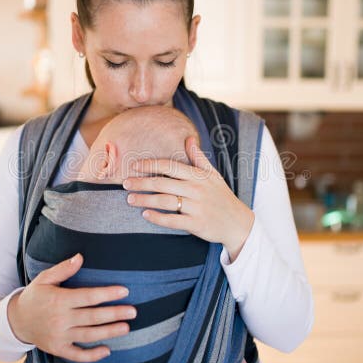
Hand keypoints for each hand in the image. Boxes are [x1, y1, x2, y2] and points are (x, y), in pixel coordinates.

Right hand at [7, 253, 136, 361]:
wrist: (16, 321)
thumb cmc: (35, 296)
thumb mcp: (45, 279)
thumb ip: (63, 269)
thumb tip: (80, 257)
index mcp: (59, 300)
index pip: (88, 296)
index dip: (107, 294)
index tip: (124, 291)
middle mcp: (60, 319)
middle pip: (92, 317)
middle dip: (114, 314)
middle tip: (133, 312)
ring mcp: (59, 336)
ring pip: (88, 335)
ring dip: (109, 332)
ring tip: (126, 328)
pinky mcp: (57, 349)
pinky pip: (77, 355)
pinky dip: (92, 355)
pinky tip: (107, 350)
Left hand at [123, 136, 254, 260]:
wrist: (237, 222)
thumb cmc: (221, 196)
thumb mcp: (213, 174)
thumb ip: (198, 158)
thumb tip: (189, 138)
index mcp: (198, 176)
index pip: (170, 166)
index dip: (150, 165)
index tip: (134, 165)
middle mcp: (196, 190)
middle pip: (163, 183)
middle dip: (142, 182)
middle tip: (125, 183)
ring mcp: (196, 207)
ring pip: (165, 201)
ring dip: (145, 199)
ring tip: (130, 199)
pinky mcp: (196, 224)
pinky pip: (173, 220)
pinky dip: (158, 218)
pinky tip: (145, 214)